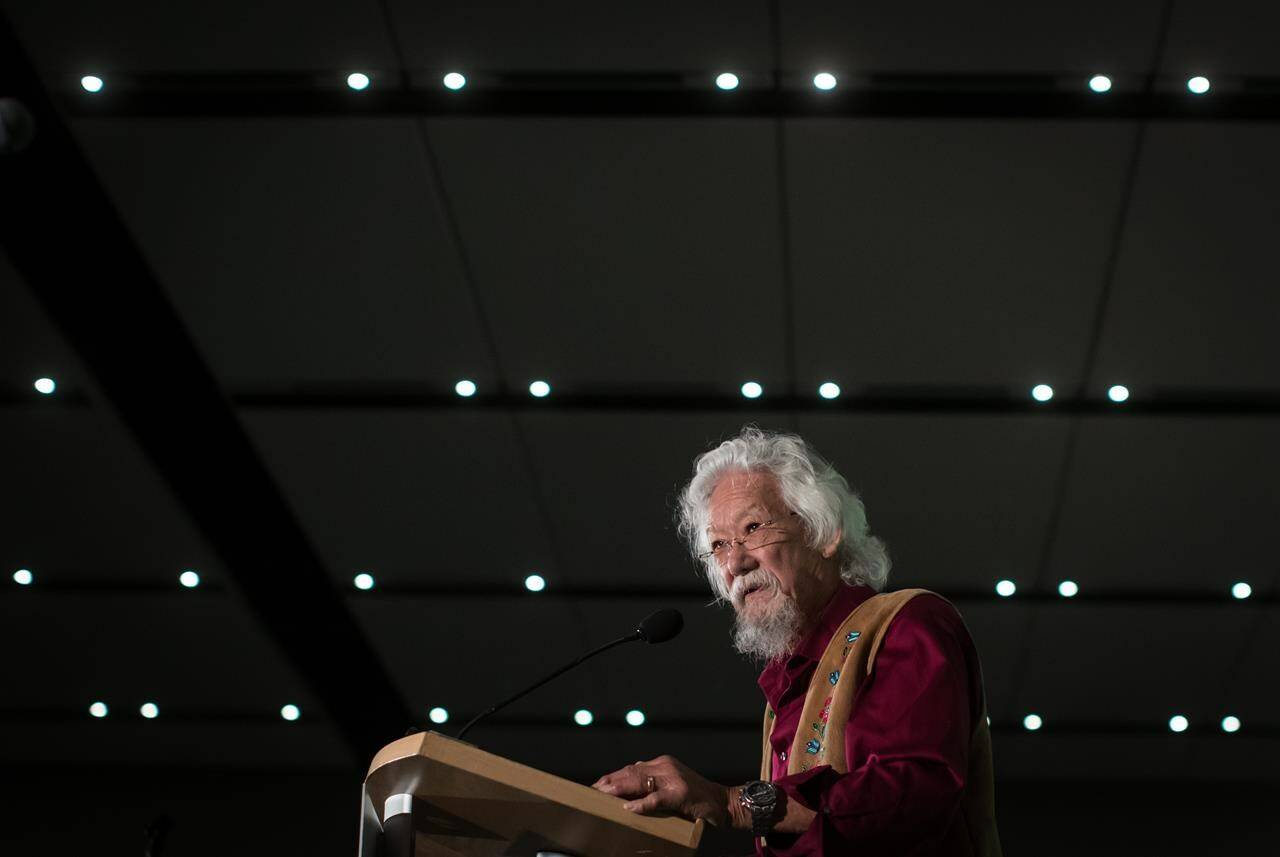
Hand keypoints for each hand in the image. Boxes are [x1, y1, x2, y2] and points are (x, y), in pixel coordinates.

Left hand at [591, 755, 739, 825]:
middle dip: (610, 782)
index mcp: (662, 764)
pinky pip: (656, 798)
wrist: (724, 804)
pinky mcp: (681, 795)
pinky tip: (629, 808)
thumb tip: (627, 788)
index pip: (631, 768)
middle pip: (631, 773)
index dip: (612, 777)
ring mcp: (673, 779)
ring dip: (619, 789)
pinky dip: (641, 804)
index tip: (595, 786)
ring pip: (639, 781)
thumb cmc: (696, 798)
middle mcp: (666, 767)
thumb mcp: (671, 785)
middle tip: (591, 791)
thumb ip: (652, 783)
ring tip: (602, 795)